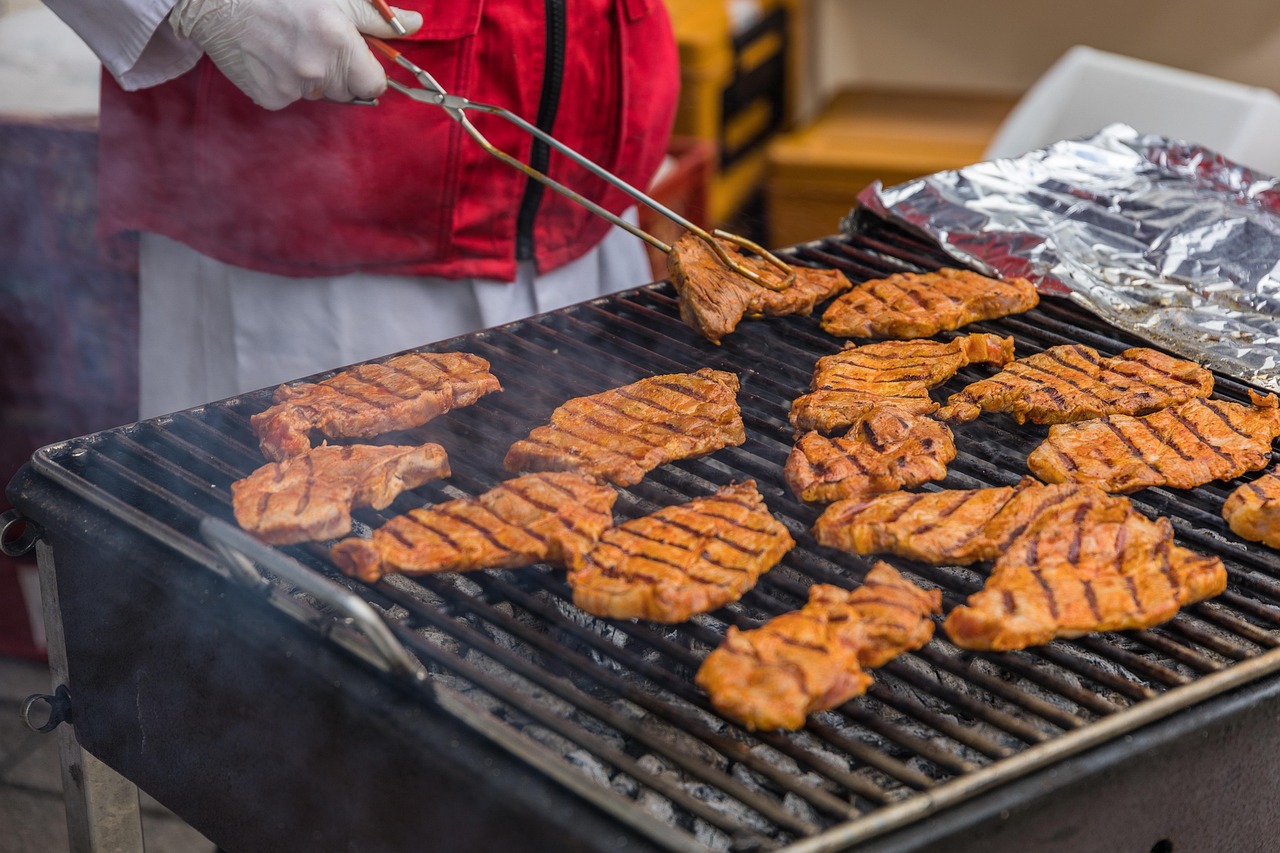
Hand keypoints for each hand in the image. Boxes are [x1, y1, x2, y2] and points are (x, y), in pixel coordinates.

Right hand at [169, 0, 422, 109]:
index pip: (374, 85)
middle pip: (348, 92)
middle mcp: (316, 69)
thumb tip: (415, 25)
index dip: (367, 72)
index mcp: (337, 40)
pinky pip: (292, 99)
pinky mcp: (269, 98)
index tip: (356, 59)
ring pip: (320, 95)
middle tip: (315, 43)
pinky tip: (270, 56)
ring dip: (313, 78)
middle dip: (341, 73)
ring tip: (289, 45)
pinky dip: (285, 84)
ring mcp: (292, 87)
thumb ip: (376, 16)